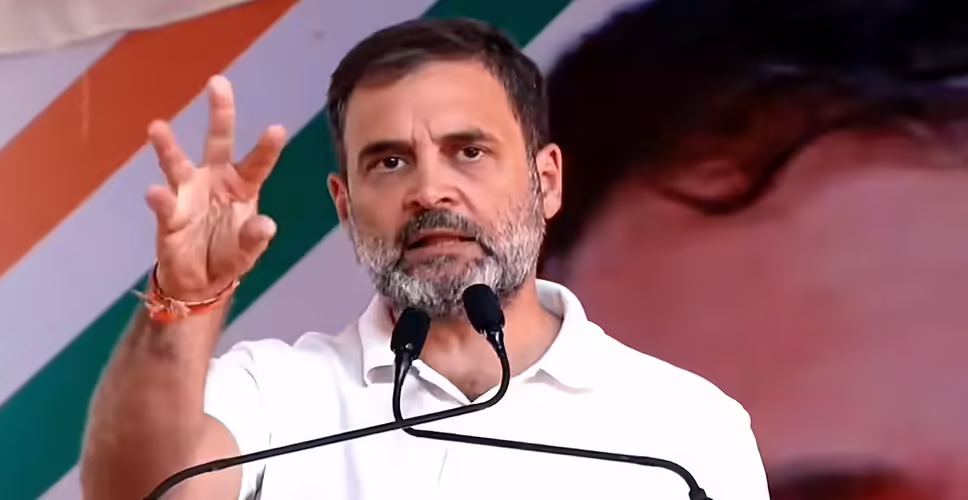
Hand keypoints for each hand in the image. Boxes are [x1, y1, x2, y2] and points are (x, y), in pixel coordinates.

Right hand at [145, 75, 286, 301]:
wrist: (198, 280)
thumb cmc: (228, 255)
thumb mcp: (248, 250)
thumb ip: (255, 238)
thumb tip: (266, 225)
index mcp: (242, 186)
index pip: (258, 163)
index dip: (267, 147)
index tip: (277, 128)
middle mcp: (215, 180)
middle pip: (218, 141)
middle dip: (220, 113)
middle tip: (217, 82)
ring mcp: (189, 193)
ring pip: (178, 163)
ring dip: (167, 147)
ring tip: (156, 127)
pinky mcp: (169, 214)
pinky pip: (164, 204)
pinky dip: (159, 199)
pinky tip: (155, 193)